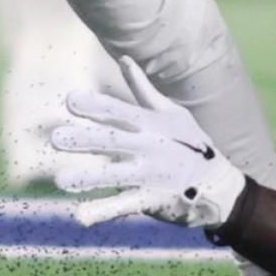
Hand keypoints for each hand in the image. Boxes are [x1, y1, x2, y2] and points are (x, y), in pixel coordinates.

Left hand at [50, 57, 245, 227]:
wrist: (219, 186)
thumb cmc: (191, 145)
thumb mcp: (172, 113)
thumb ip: (142, 89)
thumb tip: (124, 58)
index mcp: (152, 124)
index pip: (120, 112)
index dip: (96, 106)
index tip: (70, 101)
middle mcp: (150, 148)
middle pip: (113, 141)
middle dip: (85, 140)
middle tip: (56, 138)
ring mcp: (150, 175)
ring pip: (116, 175)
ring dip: (89, 178)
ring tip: (62, 180)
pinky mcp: (151, 200)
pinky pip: (124, 206)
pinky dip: (103, 211)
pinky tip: (81, 217)